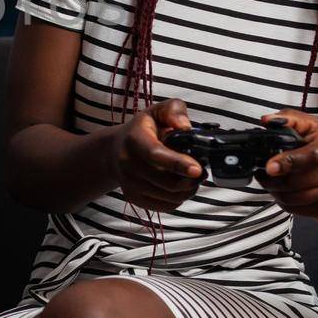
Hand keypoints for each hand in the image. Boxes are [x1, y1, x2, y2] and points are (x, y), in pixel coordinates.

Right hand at [107, 98, 202, 213]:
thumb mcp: (157, 111)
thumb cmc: (141, 130)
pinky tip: (180, 186)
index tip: (197, 169)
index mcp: (134, 140)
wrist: (115, 150)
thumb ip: (174, 111)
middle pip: (166, 181)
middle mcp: (128, 164)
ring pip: (169, 196)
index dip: (178, 163)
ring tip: (192, 178)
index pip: (156, 155)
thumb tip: (185, 127)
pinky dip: (178, 199)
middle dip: (190, 180)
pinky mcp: (134, 198)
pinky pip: (165, 206)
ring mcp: (129, 184)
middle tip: (202, 171)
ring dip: (187, 190)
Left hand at [260, 110, 317, 218]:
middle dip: (273, 181)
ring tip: (270, 184)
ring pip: (296, 198)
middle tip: (262, 175)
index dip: (288, 161)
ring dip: (276, 193)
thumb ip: (290, 119)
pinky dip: (285, 203)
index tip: (270, 166)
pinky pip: (299, 210)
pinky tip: (282, 193)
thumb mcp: (314, 126)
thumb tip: (267, 120)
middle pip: (299, 181)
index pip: (312, 155)